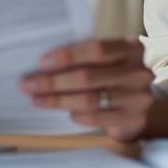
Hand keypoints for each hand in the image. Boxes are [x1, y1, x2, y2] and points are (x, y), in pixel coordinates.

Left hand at [19, 38, 155, 142]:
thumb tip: (42, 62)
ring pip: (89, 100)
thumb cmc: (113, 73)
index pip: (97, 49)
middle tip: (28, 85)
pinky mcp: (133, 119)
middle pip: (88, 77)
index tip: (42, 62)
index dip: (68, 56)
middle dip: (53, 82)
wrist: (139, 102)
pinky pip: (96, 118)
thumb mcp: (107, 59)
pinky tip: (64, 112)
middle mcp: (138, 72)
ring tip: (36, 99)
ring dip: (58, 100)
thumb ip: (85, 56)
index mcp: (131, 48)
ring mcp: (138, 97)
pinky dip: (76, 115)